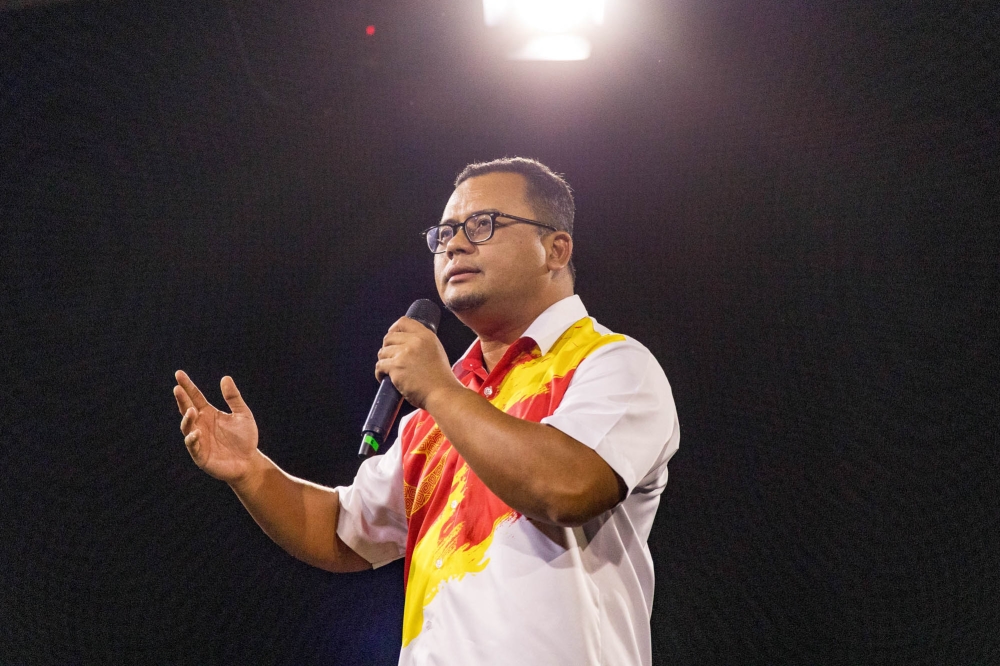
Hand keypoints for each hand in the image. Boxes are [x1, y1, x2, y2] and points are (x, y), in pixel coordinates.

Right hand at [173, 370, 259, 484]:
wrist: (249, 462)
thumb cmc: (245, 438)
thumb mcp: (243, 414)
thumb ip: (233, 398)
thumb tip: (225, 378)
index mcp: (209, 413)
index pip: (195, 397)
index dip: (187, 386)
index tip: (179, 373)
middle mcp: (200, 425)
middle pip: (187, 409)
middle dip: (181, 399)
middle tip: (177, 388)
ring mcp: (198, 439)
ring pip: (187, 427)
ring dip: (187, 418)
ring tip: (192, 410)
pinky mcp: (200, 455)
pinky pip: (192, 445)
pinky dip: (192, 438)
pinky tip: (196, 432)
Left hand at [375, 317, 463, 409]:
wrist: (442, 393)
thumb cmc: (441, 379)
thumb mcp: (436, 351)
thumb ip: (422, 344)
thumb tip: (406, 344)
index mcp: (426, 336)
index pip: (403, 322)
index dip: (394, 329)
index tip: (392, 337)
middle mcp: (414, 341)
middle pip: (389, 337)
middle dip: (387, 348)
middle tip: (390, 358)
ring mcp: (404, 354)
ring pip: (382, 352)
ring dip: (384, 361)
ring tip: (389, 370)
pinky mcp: (396, 367)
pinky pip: (379, 366)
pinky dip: (379, 373)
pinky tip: (385, 378)